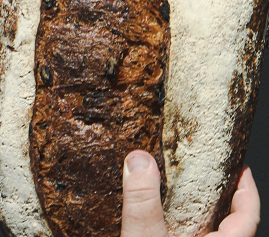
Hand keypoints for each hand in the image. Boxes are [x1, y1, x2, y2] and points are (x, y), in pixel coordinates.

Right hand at [120, 150, 259, 236]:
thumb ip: (143, 201)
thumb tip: (140, 160)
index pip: (248, 215)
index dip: (247, 189)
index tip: (239, 166)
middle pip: (227, 221)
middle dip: (217, 195)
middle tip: (202, 172)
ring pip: (203, 231)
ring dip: (193, 211)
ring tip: (173, 191)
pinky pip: (182, 235)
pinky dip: (174, 224)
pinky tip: (156, 218)